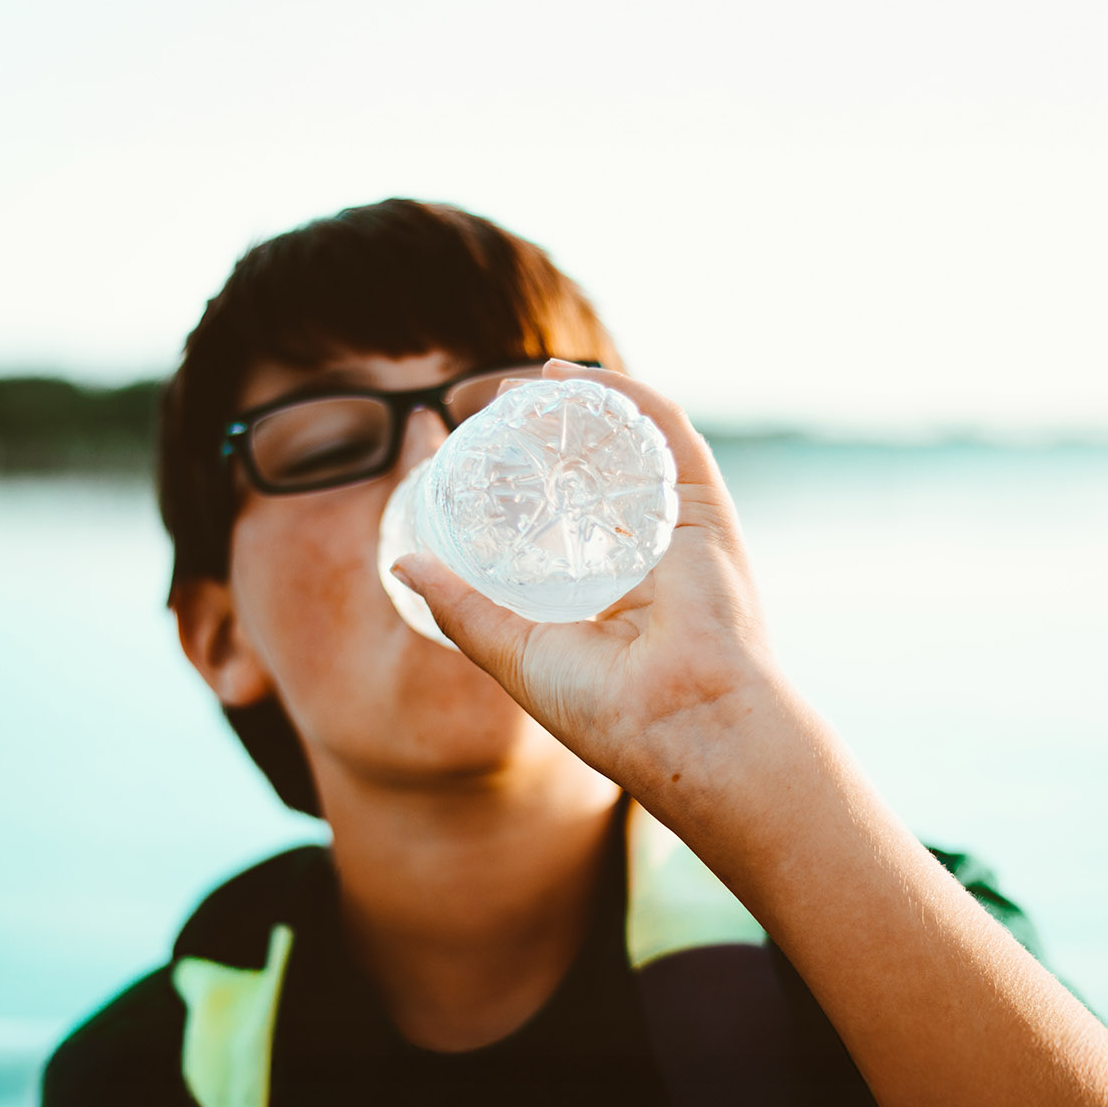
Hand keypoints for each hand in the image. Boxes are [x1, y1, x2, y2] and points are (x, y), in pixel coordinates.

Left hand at [391, 359, 784, 796]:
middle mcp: (652, 559)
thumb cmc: (608, 712)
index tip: (482, 455)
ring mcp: (681, 531)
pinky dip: (626, 395)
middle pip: (600, 474)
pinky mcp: (705, 510)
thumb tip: (402, 565)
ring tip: (530, 380)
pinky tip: (577, 378)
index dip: (529, 483)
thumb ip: (462, 608)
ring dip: (583, 404)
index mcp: (615, 597)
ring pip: (631, 445)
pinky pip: (667, 434)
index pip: (570, 523)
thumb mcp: (513, 653)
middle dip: (553, 432)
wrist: (685, 728)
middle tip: (499, 405)